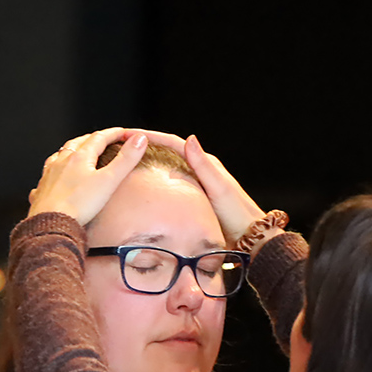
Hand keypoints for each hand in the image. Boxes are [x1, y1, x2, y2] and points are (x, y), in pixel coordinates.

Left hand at [28, 128, 147, 224]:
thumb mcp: (109, 180)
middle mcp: (62, 161)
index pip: (99, 138)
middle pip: (79, 142)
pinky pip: (49, 170)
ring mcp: (50, 173)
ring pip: (62, 154)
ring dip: (73, 149)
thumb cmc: (79, 204)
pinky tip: (57, 171)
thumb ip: (126, 159)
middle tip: (103, 138)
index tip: (122, 132)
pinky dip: (57, 166)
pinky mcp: (43, 187)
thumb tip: (139, 140)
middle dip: (93, 138)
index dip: (113, 133)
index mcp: (80, 157)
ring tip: (79, 151)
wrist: (52, 223)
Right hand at [123, 130, 270, 250]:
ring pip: (168, 166)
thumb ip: (204, 166)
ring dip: (149, 161)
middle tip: (121, 143)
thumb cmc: (237, 214)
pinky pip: (171, 183)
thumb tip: (189, 139)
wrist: (250, 237)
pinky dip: (157, 179)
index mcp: (206, 163)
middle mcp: (201, 170)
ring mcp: (198, 183)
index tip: (129, 134)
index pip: (173, 142)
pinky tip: (145, 185)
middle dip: (145, 145)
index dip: (150, 136)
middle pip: (168, 151)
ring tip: (127, 160)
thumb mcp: (219, 189)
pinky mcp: (196, 197)